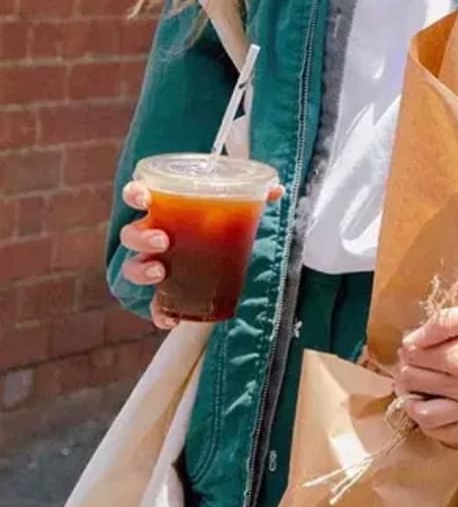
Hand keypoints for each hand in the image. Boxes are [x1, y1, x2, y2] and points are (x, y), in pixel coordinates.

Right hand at [118, 176, 283, 329]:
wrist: (225, 262)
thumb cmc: (221, 227)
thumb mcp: (238, 210)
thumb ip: (256, 197)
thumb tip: (277, 188)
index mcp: (166, 210)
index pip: (138, 195)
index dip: (135, 193)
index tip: (144, 198)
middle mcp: (154, 237)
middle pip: (131, 235)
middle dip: (141, 237)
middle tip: (163, 240)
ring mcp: (156, 266)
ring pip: (132, 268)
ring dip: (142, 270)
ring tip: (161, 272)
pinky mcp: (166, 293)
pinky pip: (155, 306)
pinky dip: (161, 313)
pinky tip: (173, 317)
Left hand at [394, 299, 457, 447]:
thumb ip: (448, 322)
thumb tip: (413, 338)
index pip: (413, 355)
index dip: (408, 346)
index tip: (415, 341)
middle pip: (413, 382)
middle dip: (406, 369)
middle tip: (412, 360)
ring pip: (424, 415)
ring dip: (411, 400)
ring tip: (416, 387)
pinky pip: (449, 435)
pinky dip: (432, 426)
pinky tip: (432, 411)